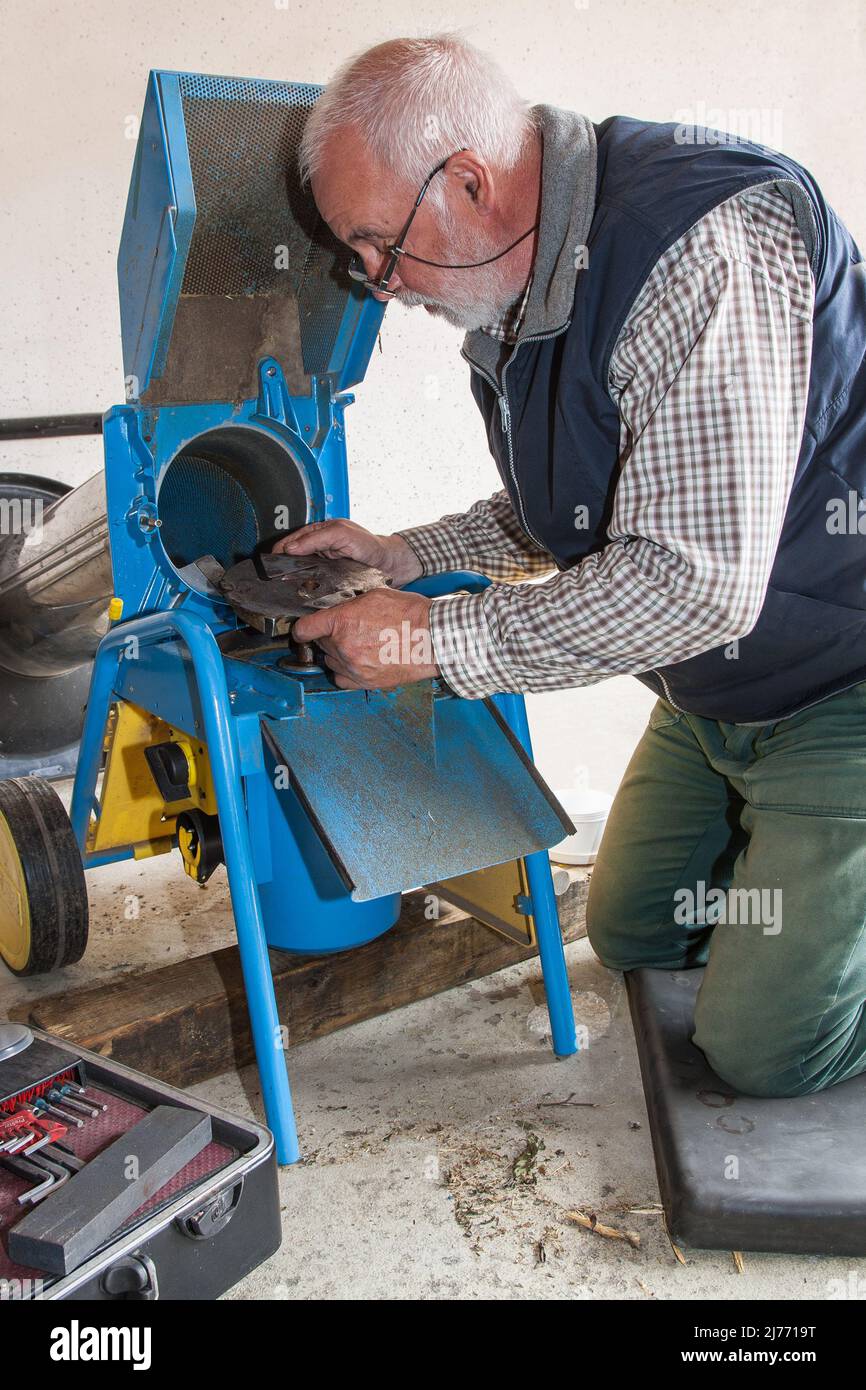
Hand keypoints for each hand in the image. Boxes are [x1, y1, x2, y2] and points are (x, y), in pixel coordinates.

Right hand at [271, 518, 421, 586]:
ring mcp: (324, 565)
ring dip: (294, 580)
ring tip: (283, 587)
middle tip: (273, 578)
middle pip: (293, 559)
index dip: (279, 551)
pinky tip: (302, 594)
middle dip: (282, 568)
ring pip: (301, 573)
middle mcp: (319, 549)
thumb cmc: (370, 545)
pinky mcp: (330, 580)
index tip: (270, 562)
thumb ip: (316, 538)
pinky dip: (307, 589)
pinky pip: (313, 585)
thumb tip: (291, 547)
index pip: (291, 541)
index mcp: (319, 533)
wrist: (390, 564)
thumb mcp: (341, 534)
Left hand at [293, 588, 437, 689]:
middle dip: (330, 636)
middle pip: (320, 644)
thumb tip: (334, 611)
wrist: (433, 638)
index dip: (302, 629)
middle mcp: (343, 646)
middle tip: (351, 630)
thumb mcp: (374, 596)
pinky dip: (345, 671)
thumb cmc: (410, 615)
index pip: (305, 629)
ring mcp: (353, 666)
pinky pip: (340, 678)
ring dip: (339, 653)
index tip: (304, 630)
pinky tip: (359, 661)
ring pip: (330, 661)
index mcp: (342, 621)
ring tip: (361, 644)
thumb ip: (348, 605)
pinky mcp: (363, 681)